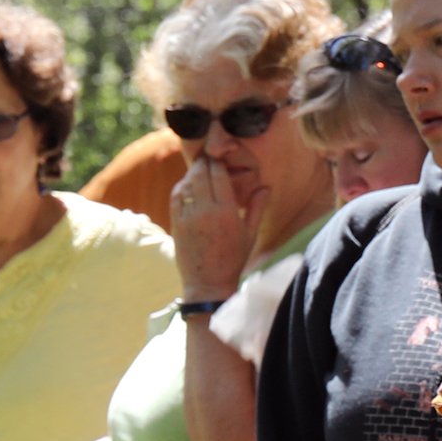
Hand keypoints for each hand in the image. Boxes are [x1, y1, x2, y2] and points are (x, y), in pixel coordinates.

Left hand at [171, 151, 260, 302]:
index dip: (218, 162)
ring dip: (192, 173)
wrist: (208, 284)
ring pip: (187, 183)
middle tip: (207, 156)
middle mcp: (205, 211)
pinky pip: (176, 196)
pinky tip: (188, 185)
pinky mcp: (176, 223)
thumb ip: (257, 207)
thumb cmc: (233, 259)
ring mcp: (188, 217)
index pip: (219, 175)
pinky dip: (182, 186)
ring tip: (199, 169)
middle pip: (201, 174)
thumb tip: (265, 186)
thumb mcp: (249, 234)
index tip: (220, 157)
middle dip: (204, 162)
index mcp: (226, 212)